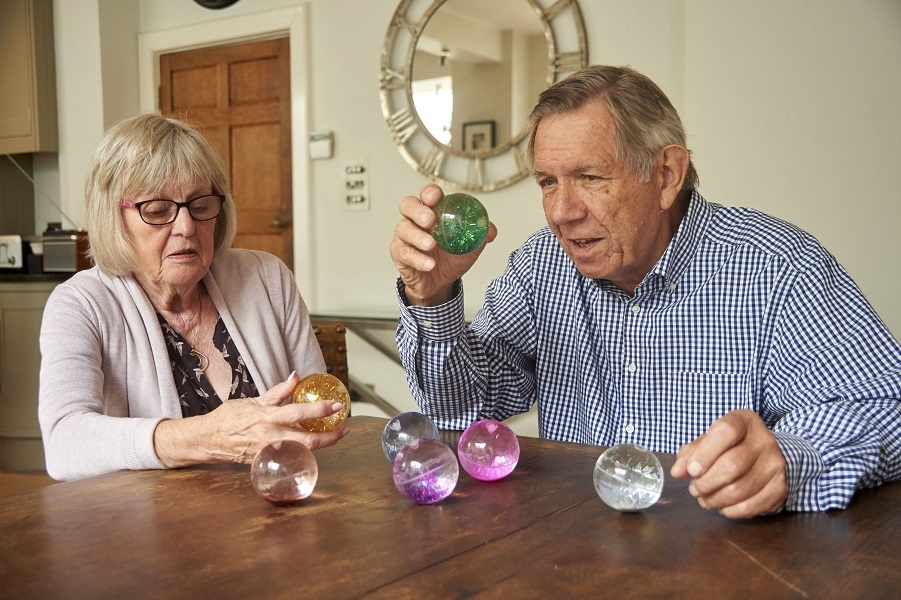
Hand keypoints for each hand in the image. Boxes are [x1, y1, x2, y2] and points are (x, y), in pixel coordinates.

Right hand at [154, 372, 349, 466]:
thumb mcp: (254, 400)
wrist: (209, 440)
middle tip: (344, 428)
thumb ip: (278, 392)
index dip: (320, 409)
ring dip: (321, 445)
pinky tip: (313, 446)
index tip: (337, 405)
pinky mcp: (267, 462)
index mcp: (267, 417)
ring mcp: (269, 452)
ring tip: (334, 436)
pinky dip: (305, 453)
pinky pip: (291, 459)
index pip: (299, 413)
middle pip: (308, 441)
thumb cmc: (230, 417)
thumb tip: (295, 377)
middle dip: (330, 436)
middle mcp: (270, 437)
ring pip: (303, 452)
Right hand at [389, 183, 496, 305]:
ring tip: (431, 245)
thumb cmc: (451, 258)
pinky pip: (404, 253)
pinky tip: (429, 264)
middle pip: (408, 205)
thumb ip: (480, 235)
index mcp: (433, 212)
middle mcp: (416, 221)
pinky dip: (418, 259)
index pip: (427, 194)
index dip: (430, 193)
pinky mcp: (399, 254)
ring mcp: (405, 237)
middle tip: (431, 220)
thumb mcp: (470, 246)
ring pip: (403, 229)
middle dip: (418, 210)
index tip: (437, 198)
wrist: (442, 283)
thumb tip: (490, 229)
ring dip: (418, 236)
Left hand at [670, 409, 787, 518]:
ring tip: (704, 499)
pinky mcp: (780, 488)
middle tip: (694, 489)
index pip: (725, 431)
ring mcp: (776, 465)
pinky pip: (751, 506)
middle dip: (706, 483)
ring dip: (715, 499)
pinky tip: (721, 506)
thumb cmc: (731, 446)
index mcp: (744, 421)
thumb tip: (677, 472)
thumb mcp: (709, 441)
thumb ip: (690, 453)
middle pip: (731, 465)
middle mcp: (764, 440)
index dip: (705, 453)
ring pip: (739, 489)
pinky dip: (730, 511)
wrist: (767, 455)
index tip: (691, 470)